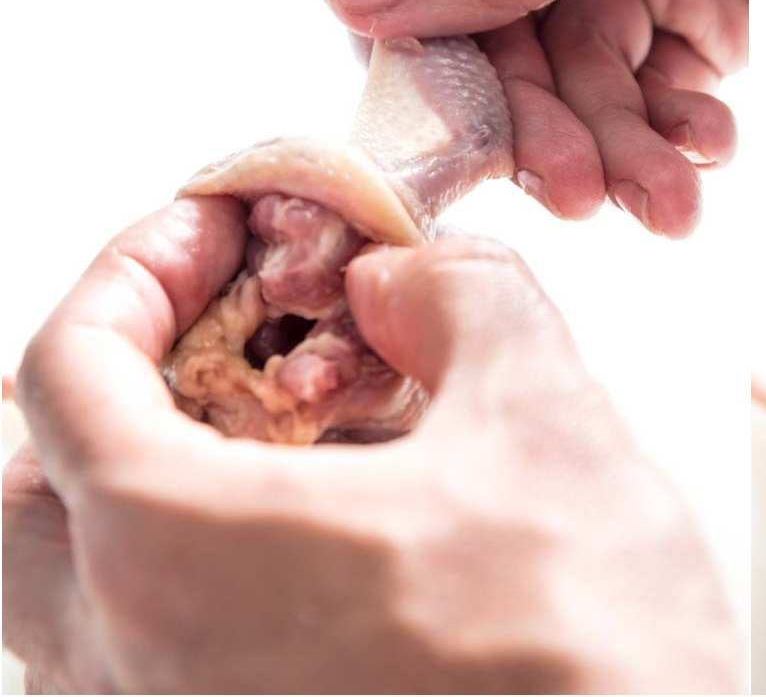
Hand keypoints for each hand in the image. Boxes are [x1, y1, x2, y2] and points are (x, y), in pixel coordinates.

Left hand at [3, 200, 737, 693]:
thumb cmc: (589, 643)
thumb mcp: (541, 408)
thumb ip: (454, 292)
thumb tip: (397, 278)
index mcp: (180, 553)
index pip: (66, 372)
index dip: (138, 269)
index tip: (217, 232)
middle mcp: (139, 665)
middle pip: (31, 500)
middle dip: (110, 388)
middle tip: (226, 334)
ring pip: (74, 599)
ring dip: (145, 490)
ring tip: (281, 438)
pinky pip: (150, 663)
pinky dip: (193, 579)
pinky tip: (318, 542)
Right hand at [323, 0, 748, 237]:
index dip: (415, 22)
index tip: (436, 116)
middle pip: (502, 15)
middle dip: (541, 109)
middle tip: (572, 191)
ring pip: (581, 65)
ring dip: (617, 140)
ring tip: (667, 203)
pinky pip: (655, 81)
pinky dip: (676, 127)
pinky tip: (707, 153)